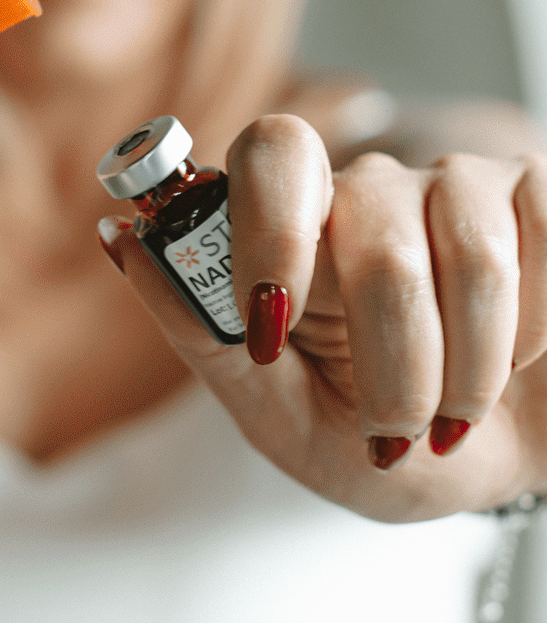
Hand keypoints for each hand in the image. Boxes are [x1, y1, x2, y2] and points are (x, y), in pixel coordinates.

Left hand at [99, 114, 546, 520]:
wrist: (494, 472)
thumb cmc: (372, 442)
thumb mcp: (276, 415)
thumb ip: (202, 332)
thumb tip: (118, 236)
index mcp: (291, 224)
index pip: (272, 151)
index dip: (272, 228)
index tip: (272, 323)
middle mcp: (371, 188)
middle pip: (376, 225)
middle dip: (393, 357)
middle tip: (394, 432)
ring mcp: (464, 185)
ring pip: (473, 250)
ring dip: (470, 365)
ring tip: (453, 416)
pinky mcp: (541, 197)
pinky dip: (535, 333)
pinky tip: (519, 360)